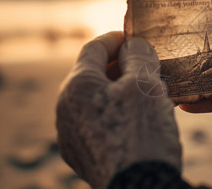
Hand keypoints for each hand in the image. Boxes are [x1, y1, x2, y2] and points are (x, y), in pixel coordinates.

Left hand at [56, 32, 181, 187]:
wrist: (140, 188)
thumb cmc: (143, 134)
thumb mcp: (146, 84)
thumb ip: (138, 56)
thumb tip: (133, 46)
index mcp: (77, 85)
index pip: (94, 47)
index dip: (117, 38)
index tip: (135, 38)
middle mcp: (65, 108)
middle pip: (92, 74)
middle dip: (119, 66)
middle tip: (146, 65)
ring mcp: (69, 134)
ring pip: (94, 99)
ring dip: (117, 90)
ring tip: (145, 93)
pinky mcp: (80, 154)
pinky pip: (95, 122)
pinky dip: (113, 113)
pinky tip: (135, 119)